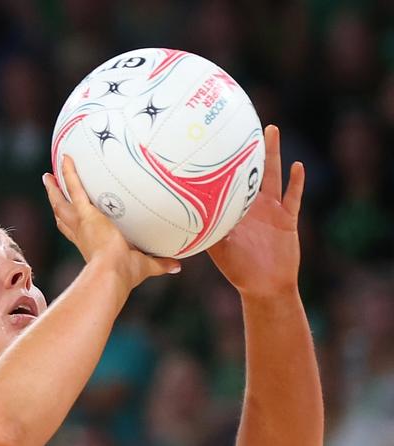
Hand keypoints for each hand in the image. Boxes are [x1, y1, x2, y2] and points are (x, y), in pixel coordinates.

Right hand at [43, 155, 179, 290]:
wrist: (112, 273)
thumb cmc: (125, 275)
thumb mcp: (144, 266)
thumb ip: (160, 264)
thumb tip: (177, 266)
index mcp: (91, 247)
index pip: (77, 234)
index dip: (71, 226)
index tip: (70, 219)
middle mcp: (82, 235)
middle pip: (64, 217)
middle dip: (57, 203)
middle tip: (50, 189)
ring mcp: (81, 223)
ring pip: (62, 204)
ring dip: (54, 189)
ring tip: (47, 177)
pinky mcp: (86, 214)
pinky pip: (75, 188)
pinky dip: (70, 173)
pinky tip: (67, 157)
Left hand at [208, 124, 303, 298]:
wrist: (265, 287)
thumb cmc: (239, 272)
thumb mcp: (218, 251)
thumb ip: (207, 233)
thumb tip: (183, 222)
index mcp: (235, 213)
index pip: (227, 183)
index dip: (222, 164)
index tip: (214, 140)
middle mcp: (253, 207)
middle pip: (250, 171)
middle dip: (249, 148)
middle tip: (244, 122)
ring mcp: (272, 211)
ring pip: (272, 176)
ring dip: (273, 154)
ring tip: (271, 130)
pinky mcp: (288, 219)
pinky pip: (293, 197)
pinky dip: (296, 182)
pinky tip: (297, 166)